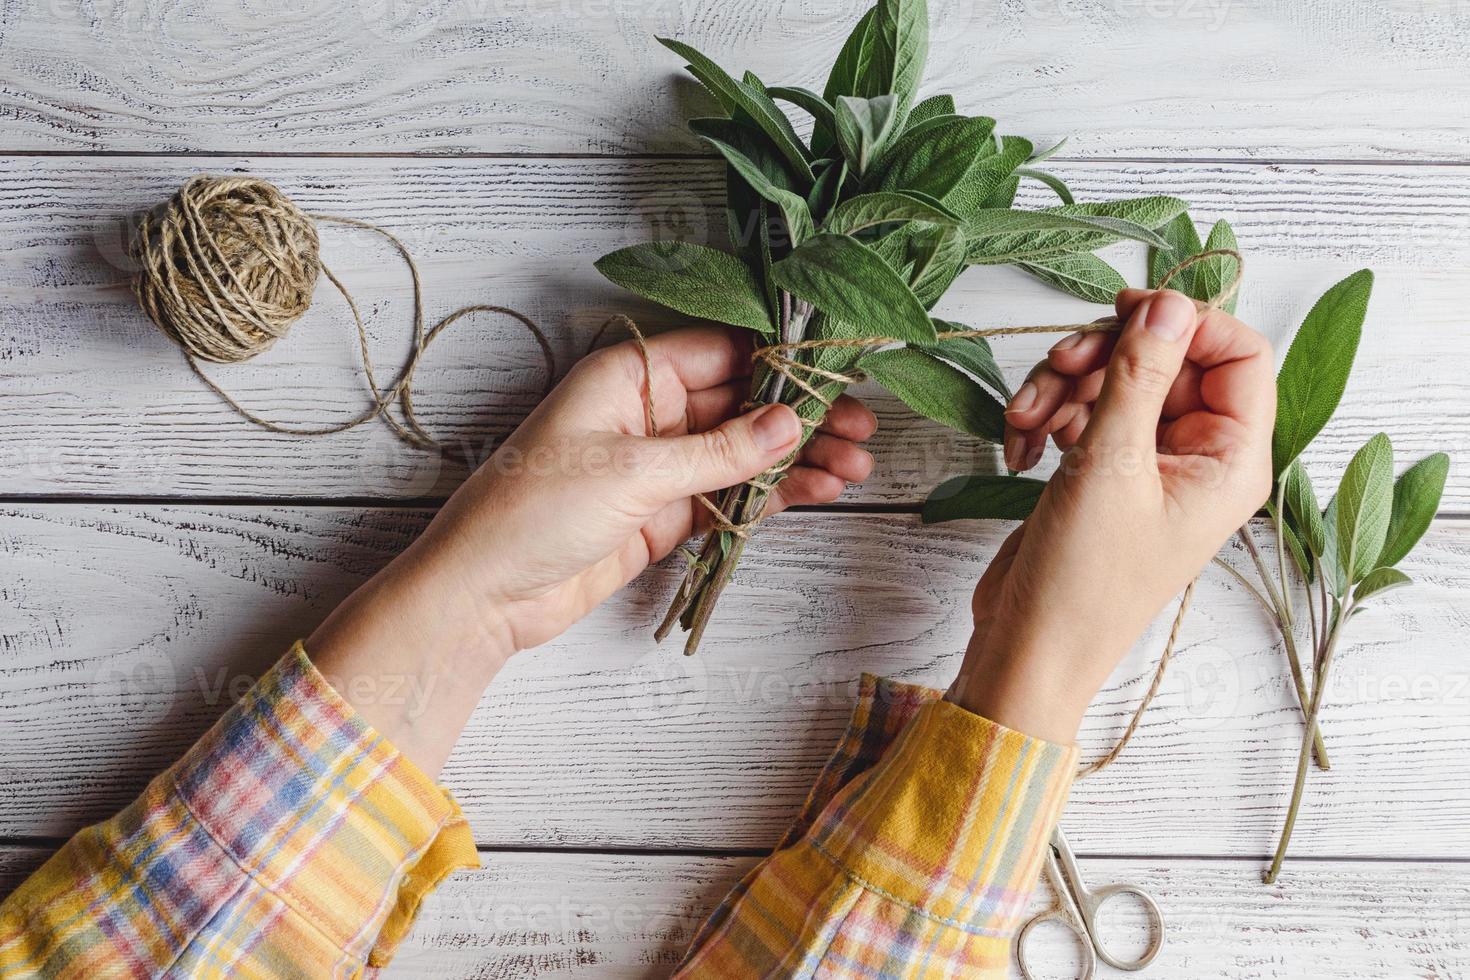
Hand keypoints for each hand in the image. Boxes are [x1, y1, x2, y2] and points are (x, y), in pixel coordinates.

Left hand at [309, 326, 876, 771]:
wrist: (485, 594)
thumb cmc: (534, 510)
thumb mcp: (633, 472)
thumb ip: (718, 451)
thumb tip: (789, 422)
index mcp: (630, 376)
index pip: (721, 351)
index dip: (782, 358)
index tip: (838, 368)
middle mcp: (649, 413)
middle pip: (742, 403)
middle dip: (802, 415)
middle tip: (862, 427)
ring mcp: (658, 466)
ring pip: (743, 453)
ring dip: (797, 459)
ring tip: (856, 468)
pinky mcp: (663, 515)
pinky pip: (730, 496)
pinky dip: (772, 495)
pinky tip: (818, 492)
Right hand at [950, 289, 1274, 742]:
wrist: (1029, 648)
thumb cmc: (1082, 581)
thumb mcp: (1110, 466)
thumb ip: (1138, 375)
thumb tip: (1167, 303)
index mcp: (1232, 461)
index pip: (1239, 354)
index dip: (1187, 322)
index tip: (1126, 310)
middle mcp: (1199, 457)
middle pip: (1169, 359)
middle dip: (1106, 355)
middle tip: (1060, 365)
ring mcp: (1150, 465)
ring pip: (1118, 380)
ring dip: (1065, 386)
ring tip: (1026, 419)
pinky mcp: (1105, 473)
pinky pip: (1085, 412)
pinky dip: (1050, 415)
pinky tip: (1021, 445)